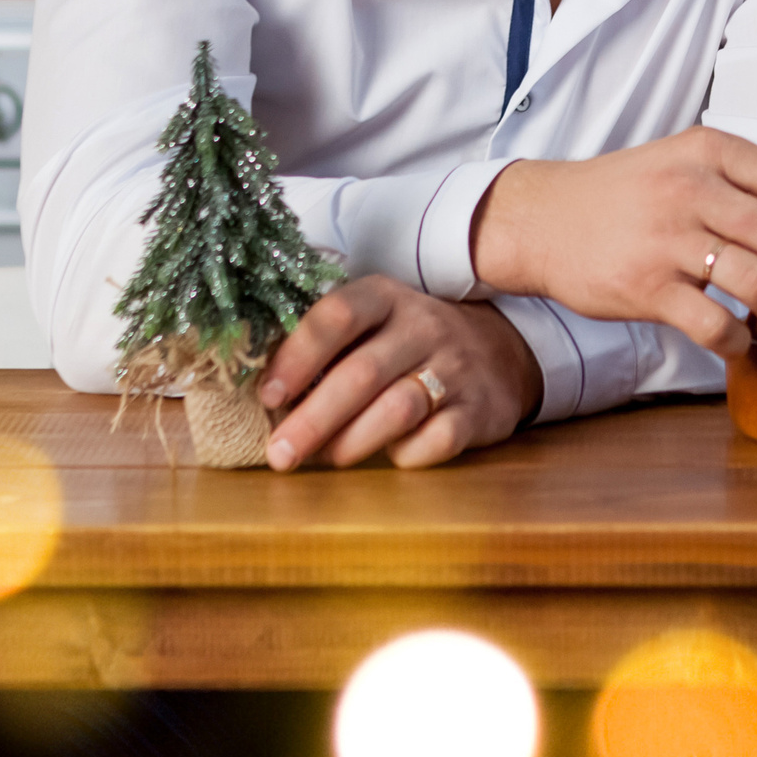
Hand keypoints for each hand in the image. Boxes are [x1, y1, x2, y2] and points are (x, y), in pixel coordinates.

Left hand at [256, 276, 541, 470]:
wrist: (498, 354)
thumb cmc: (407, 344)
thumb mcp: (372, 325)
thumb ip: (323, 347)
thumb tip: (258, 394)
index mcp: (385, 297)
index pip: (337, 315)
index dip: (297, 356)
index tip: (267, 397)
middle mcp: (424, 325)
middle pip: (362, 373)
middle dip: (313, 420)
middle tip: (278, 454)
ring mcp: (456, 367)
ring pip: (397, 409)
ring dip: (351, 442)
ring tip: (325, 459)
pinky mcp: (479, 411)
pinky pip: (436, 440)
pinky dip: (405, 456)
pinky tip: (389, 457)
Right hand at [468, 127, 756, 356]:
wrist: (540, 219)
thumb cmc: (627, 196)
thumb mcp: (685, 163)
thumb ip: (745, 185)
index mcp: (712, 151)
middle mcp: (692, 188)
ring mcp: (667, 238)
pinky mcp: (643, 285)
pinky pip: (713, 322)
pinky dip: (738, 341)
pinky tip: (739, 344)